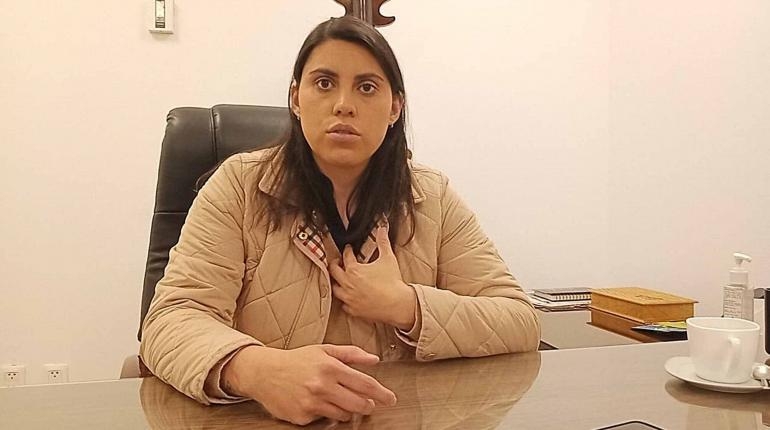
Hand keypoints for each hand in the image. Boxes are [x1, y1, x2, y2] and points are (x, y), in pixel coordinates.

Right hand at [221, 344, 396, 424]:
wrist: (264, 372)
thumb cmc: (296, 360)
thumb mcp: (324, 350)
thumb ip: (351, 354)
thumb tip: (373, 359)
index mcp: (330, 368)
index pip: (365, 384)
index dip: (381, 393)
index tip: (390, 398)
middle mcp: (322, 386)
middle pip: (358, 404)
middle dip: (367, 405)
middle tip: (368, 403)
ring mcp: (312, 403)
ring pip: (343, 415)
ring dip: (347, 409)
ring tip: (337, 398)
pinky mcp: (302, 417)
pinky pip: (324, 419)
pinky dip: (325, 412)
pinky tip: (316, 401)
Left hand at [329, 226, 416, 329]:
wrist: (397, 304)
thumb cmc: (392, 282)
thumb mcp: (388, 258)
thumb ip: (383, 242)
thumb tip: (382, 229)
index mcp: (353, 270)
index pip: (346, 256)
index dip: (347, 250)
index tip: (348, 249)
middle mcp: (347, 284)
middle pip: (333, 272)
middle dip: (334, 264)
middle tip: (337, 262)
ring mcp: (349, 298)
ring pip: (335, 289)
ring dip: (337, 283)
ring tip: (340, 280)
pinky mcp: (353, 310)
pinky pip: (344, 305)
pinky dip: (345, 300)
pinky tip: (348, 297)